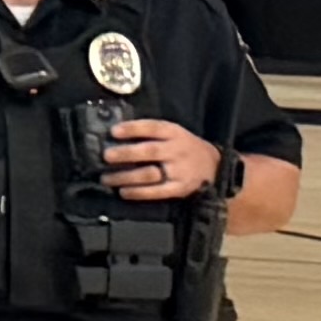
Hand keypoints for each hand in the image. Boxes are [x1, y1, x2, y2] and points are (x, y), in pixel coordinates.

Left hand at [104, 117, 222, 201]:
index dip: (133, 129)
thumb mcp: (172, 133)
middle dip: (125, 154)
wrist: (214, 165)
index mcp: (174, 133)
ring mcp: (179, 171)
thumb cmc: (182, 147)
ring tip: (106, 178)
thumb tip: (113, 135)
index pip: (153, 127)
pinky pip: (157, 192)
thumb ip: (148, 133)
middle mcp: (176, 151)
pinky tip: (123, 192)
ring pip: (149, 174)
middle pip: (149, 151)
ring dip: (125, 177)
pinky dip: (138, 193)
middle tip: (106, 156)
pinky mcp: (180, 188)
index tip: (113, 131)